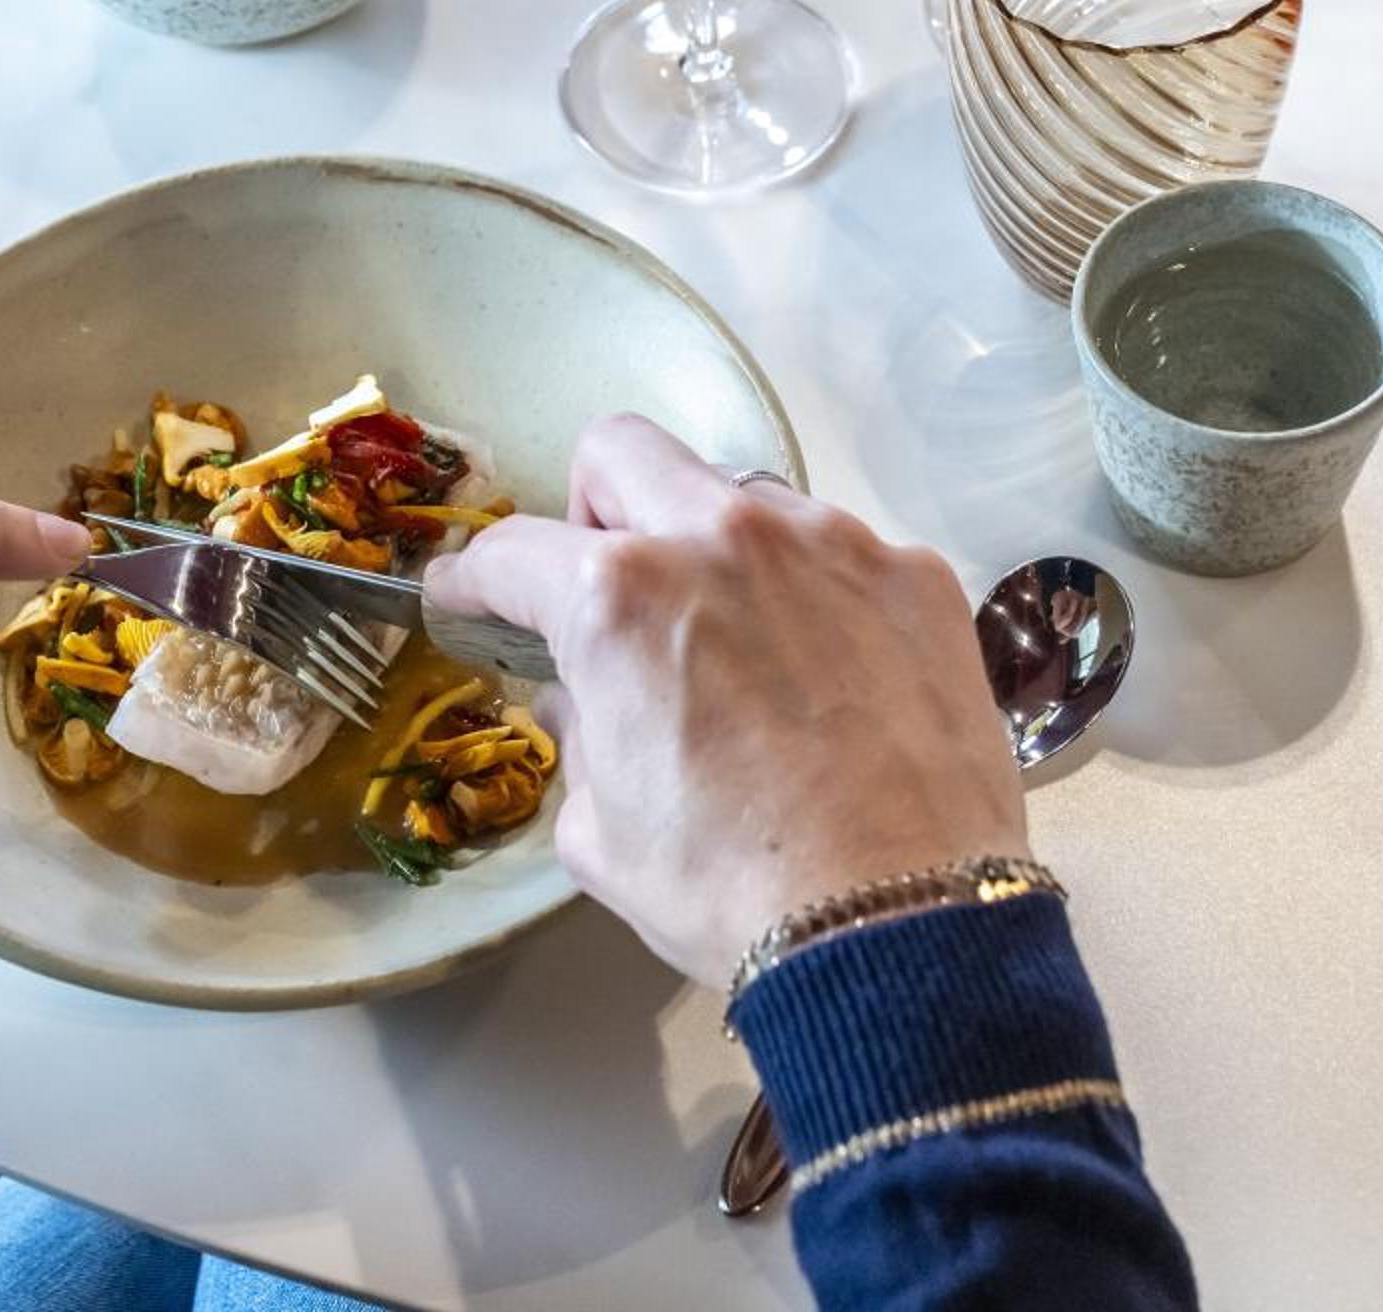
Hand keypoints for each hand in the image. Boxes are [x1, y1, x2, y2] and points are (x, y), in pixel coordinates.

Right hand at [426, 416, 1024, 986]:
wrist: (898, 926)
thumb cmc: (729, 888)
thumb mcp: (601, 831)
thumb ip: (579, 739)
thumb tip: (584, 701)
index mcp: (617, 596)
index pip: (512, 552)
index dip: (474, 579)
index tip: (468, 595)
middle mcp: (720, 536)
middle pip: (623, 455)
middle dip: (593, 509)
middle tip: (608, 584)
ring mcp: (830, 543)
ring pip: (743, 495)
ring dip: (716, 548)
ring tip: (738, 639)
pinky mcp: (914, 575)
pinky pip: (842, 551)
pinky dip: (816, 595)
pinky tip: (831, 674)